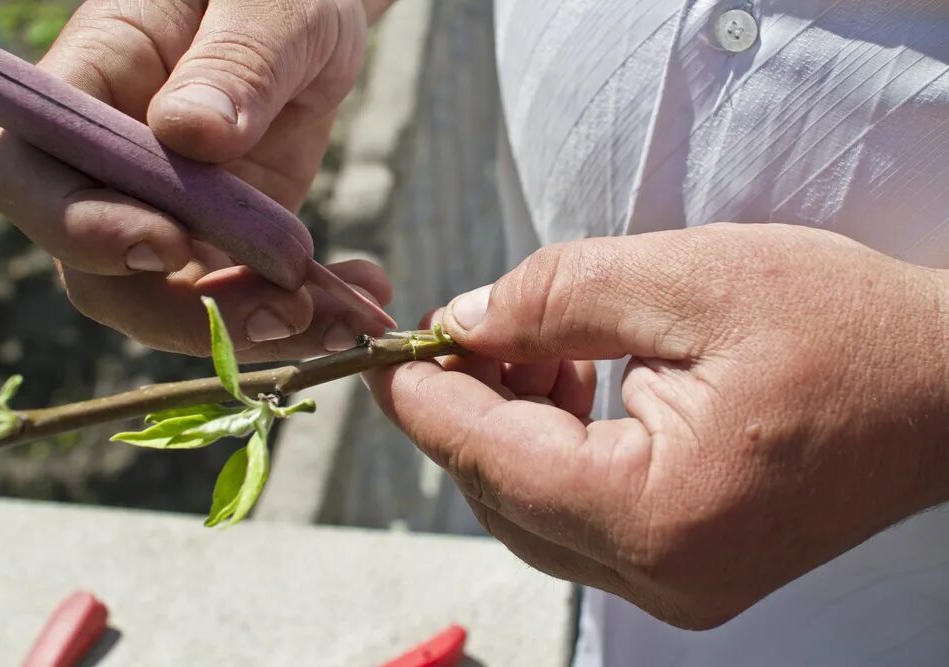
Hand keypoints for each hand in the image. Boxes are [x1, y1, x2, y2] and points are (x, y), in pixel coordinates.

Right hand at [0, 0, 396, 360]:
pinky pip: (244, 298)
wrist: (314, 14)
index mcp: (92, 88)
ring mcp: (169, 212)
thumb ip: (234, 62)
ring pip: (179, 306)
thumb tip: (191, 133)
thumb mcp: (270, 5)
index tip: (171, 246)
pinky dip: (302, 315)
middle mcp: (116, 167)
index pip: (37, 180)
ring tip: (346, 318)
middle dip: (192, 312)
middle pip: (104, 275)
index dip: (85, 231)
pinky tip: (359, 299)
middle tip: (289, 311)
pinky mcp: (224, 241)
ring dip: (258, 330)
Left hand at [365, 223, 948, 628]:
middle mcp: (661, 577)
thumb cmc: (843, 327)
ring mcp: (675, 585)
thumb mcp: (691, 280)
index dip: (423, 399)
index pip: (493, 460)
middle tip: (460, 328)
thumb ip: (556, 296)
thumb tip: (464, 319)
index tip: (382, 352)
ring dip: (508, 424)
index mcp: (659, 515)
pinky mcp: (685, 568)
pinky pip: (578, 513)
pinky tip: (569, 382)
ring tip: (533, 342)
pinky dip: (551, 449)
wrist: (947, 389)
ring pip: (533, 508)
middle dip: (466, 407)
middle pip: (502, 493)